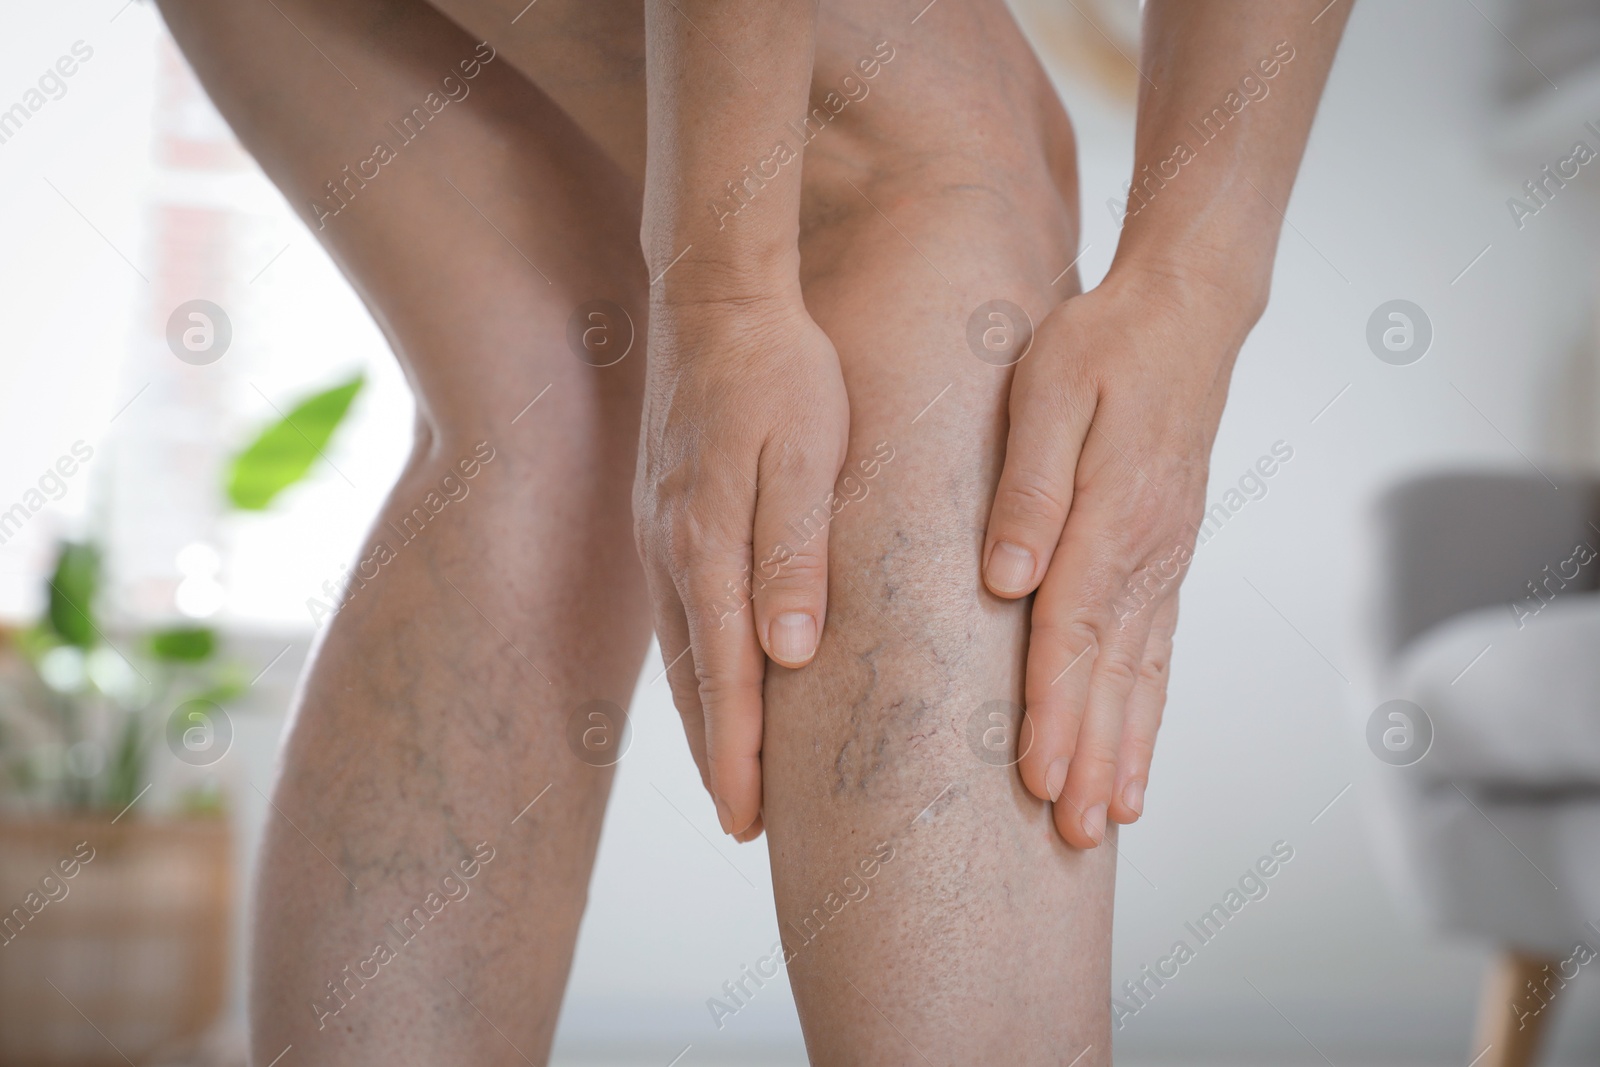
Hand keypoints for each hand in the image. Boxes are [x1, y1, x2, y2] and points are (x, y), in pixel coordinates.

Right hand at [634, 294, 848, 840]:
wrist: (715, 295)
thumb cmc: (781, 370)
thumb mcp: (806, 454)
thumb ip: (796, 553)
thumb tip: (787, 656)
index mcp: (708, 544)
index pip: (726, 678)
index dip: (740, 755)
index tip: (751, 822)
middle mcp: (672, 550)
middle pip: (693, 679)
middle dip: (719, 757)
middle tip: (742, 825)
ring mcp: (659, 531)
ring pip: (681, 648)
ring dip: (703, 716)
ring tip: (730, 770)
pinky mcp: (662, 511)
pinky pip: (677, 608)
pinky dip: (693, 661)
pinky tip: (711, 674)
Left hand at [981, 265, 1255, 847]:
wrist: (1184, 314)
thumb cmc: (1100, 347)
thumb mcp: (1047, 395)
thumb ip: (1027, 490)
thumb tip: (1003, 580)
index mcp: (1110, 517)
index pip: (1073, 633)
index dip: (1055, 710)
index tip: (1038, 776)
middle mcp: (1147, 553)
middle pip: (1113, 674)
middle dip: (1091, 757)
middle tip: (1072, 833)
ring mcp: (1165, 561)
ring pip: (1143, 675)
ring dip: (1125, 751)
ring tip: (1108, 822)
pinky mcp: (1167, 559)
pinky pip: (1159, 651)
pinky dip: (1148, 711)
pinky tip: (1138, 753)